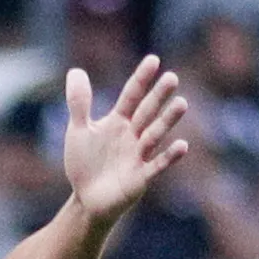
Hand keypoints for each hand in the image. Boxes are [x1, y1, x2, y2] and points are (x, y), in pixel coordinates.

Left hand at [64, 54, 190, 223]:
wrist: (87, 199)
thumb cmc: (86, 163)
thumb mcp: (79, 131)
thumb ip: (79, 103)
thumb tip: (75, 70)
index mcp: (118, 121)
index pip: (131, 95)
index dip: (141, 79)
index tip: (153, 59)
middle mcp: (133, 135)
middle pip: (147, 112)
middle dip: (158, 96)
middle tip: (172, 77)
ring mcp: (139, 155)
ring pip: (155, 135)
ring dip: (168, 121)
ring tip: (182, 103)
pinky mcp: (141, 177)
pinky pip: (157, 165)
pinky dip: (169, 156)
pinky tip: (182, 145)